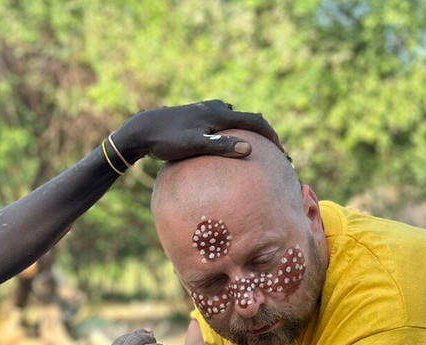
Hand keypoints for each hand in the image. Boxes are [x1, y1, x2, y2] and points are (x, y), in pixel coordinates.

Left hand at [112, 100, 283, 162]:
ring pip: (235, 122)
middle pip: (248, 120)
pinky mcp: (198, 119)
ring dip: (247, 135)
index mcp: (220, 114)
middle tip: (274, 154)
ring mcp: (207, 112)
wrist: (143, 130)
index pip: (255, 122)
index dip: (272, 136)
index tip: (283, 153)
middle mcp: (217, 109)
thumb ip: (221, 146)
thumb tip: (249, 148)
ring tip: (255, 153)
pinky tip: (227, 151)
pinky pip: (222, 127)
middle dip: (263, 136)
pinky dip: (232, 136)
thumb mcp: (194, 145)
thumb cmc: (167, 140)